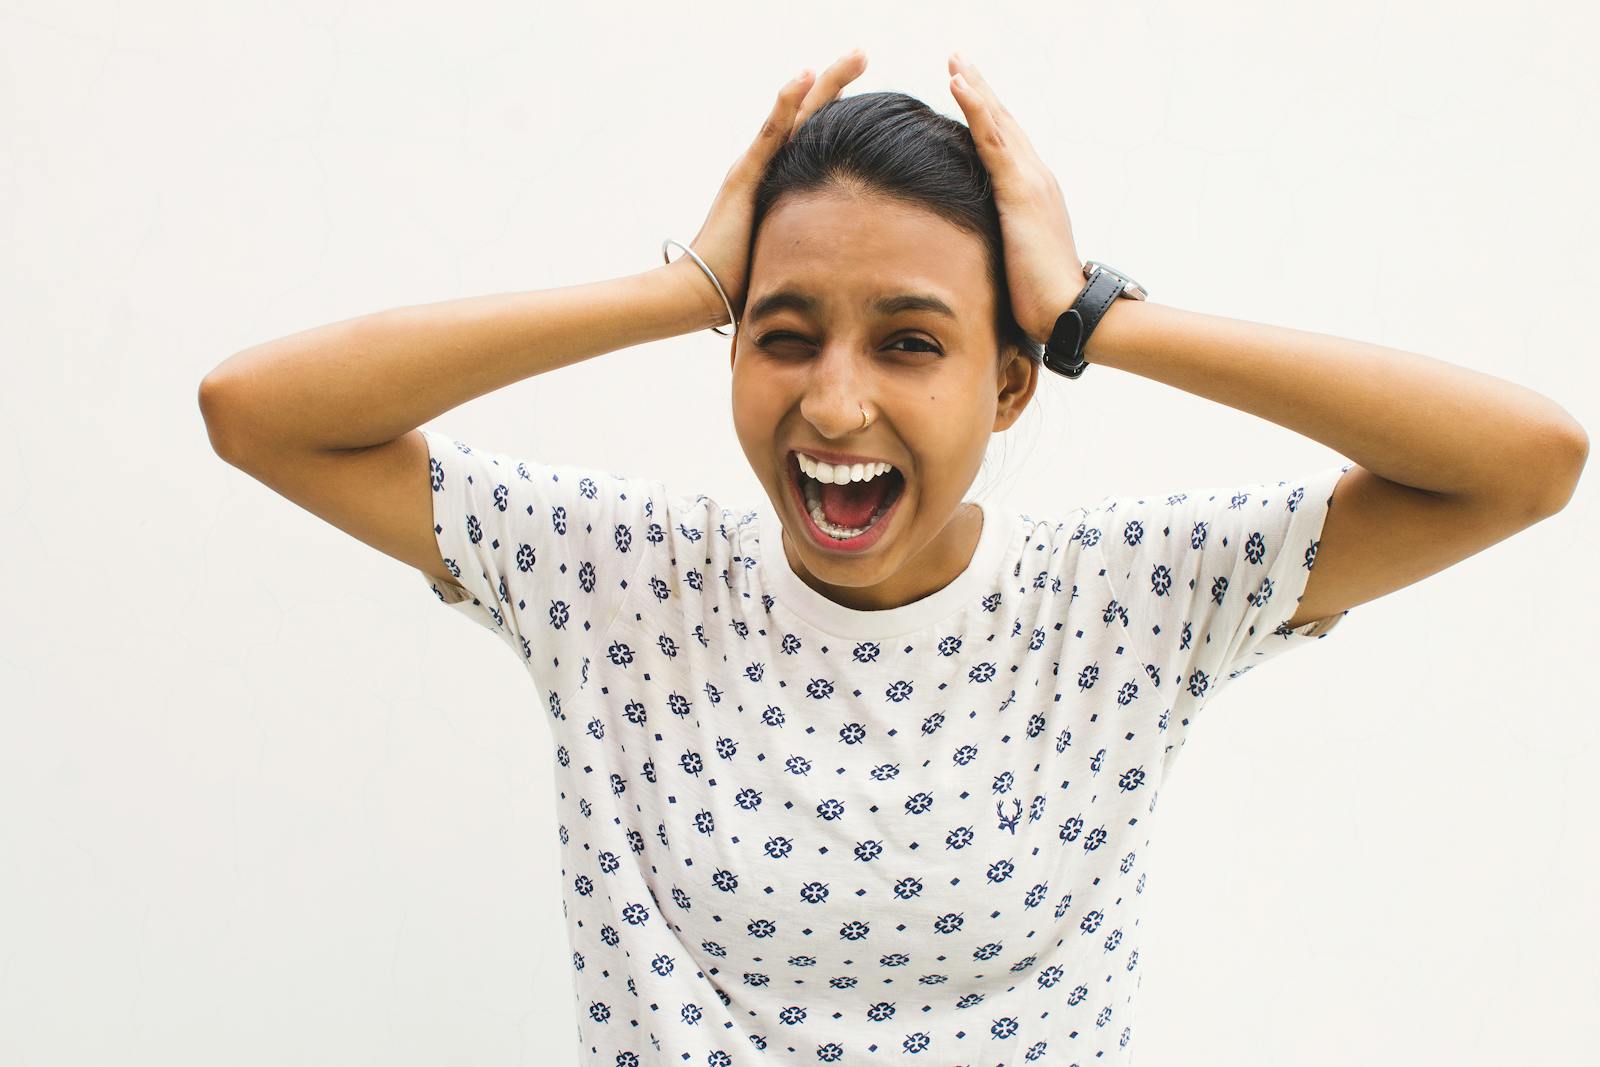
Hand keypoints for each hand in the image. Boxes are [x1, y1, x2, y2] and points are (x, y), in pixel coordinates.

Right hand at [673, 50, 869, 328]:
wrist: (702, 293)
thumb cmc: (744, 282)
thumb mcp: (791, 254)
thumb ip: (814, 244)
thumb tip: (850, 260)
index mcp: (780, 180)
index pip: (814, 134)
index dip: (838, 108)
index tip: (865, 84)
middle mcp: (766, 165)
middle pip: (809, 114)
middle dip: (837, 80)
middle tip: (863, 51)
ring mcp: (754, 167)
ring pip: (796, 114)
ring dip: (825, 81)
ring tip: (855, 55)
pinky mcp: (744, 177)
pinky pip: (771, 134)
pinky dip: (788, 102)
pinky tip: (806, 75)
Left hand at [946, 53, 1085, 346]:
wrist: (1067, 311)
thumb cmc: (1040, 298)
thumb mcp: (1014, 263)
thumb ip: (999, 245)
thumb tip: (975, 251)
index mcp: (1033, 193)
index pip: (1006, 145)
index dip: (987, 115)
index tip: (966, 89)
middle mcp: (1036, 178)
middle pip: (1003, 123)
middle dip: (981, 89)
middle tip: (958, 58)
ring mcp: (1031, 181)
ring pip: (998, 123)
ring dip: (976, 87)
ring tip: (955, 60)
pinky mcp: (1020, 191)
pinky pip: (992, 141)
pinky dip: (976, 108)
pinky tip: (958, 84)